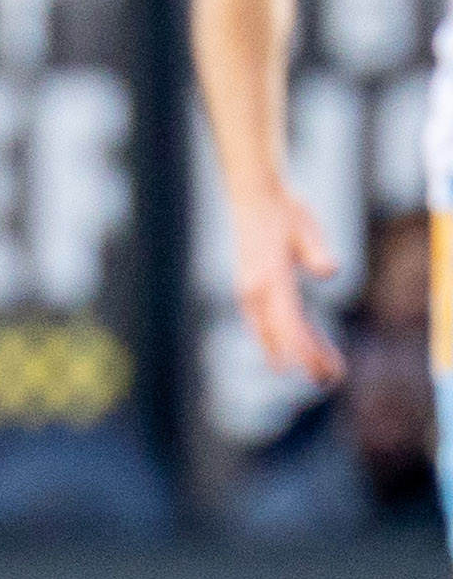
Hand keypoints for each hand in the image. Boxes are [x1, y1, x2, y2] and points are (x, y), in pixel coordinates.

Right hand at [228, 184, 345, 389]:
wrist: (253, 198)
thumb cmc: (284, 212)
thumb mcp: (307, 228)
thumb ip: (317, 252)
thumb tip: (328, 272)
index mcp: (269, 280)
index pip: (289, 326)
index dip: (307, 352)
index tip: (325, 371)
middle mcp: (253, 291)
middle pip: (279, 337)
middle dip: (303, 360)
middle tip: (329, 380)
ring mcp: (247, 292)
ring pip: (269, 333)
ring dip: (292, 352)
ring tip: (318, 368)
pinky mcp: (249, 289)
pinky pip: (264, 322)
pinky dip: (281, 338)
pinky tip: (296, 343)